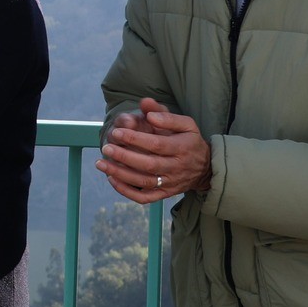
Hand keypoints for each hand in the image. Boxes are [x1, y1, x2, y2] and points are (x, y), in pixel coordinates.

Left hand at [96, 96, 210, 202]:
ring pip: (144, 182)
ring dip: (120, 174)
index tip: (116, 132)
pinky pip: (145, 197)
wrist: (206, 168)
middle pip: (149, 165)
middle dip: (124, 157)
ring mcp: (171, 182)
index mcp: (182, 148)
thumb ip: (166, 115)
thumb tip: (147, 108)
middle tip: (106, 148)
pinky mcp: (165, 194)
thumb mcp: (186, 124)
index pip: (157, 144)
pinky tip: (112, 179)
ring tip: (101, 163)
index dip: (135, 139)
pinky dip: (127, 191)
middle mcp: (177, 167)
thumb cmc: (190, 141)